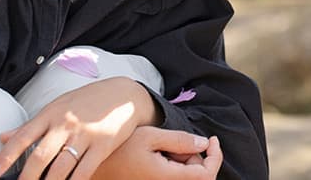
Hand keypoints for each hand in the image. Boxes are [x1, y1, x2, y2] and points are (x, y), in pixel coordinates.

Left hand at [0, 77, 156, 179]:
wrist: (125, 95)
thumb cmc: (89, 100)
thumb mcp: (58, 106)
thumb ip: (31, 124)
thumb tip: (2, 136)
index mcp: (51, 114)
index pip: (24, 136)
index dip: (6, 156)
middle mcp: (66, 124)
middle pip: (41, 155)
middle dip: (27, 177)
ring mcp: (85, 135)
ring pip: (61, 167)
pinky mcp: (103, 146)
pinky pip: (84, 170)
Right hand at [89, 128, 221, 179]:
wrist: (95, 166)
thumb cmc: (120, 150)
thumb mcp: (151, 136)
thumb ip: (180, 140)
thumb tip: (205, 143)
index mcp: (168, 179)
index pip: (206, 175)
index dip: (215, 156)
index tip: (212, 139)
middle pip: (198, 176)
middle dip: (195, 157)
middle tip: (174, 142)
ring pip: (186, 177)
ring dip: (184, 162)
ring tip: (162, 149)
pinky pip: (174, 179)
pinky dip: (175, 168)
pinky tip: (160, 158)